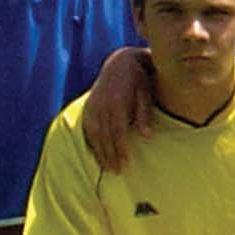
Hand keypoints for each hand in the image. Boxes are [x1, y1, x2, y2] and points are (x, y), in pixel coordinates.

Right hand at [80, 45, 157, 170]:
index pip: (117, 131)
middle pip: (105, 136)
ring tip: (107, 168)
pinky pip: (87, 129)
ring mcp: (92, 106)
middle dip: (110, 155)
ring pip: (94, 134)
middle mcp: (101, 105)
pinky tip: (97, 154)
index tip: (125, 163)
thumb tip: (147, 137)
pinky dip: (92, 142)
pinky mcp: (88, 107)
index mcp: (116, 102)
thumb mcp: (146, 93)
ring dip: (100, 152)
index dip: (121, 148)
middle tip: (117, 172)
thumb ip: (144, 115)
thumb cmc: (139, 79)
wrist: (120, 62)